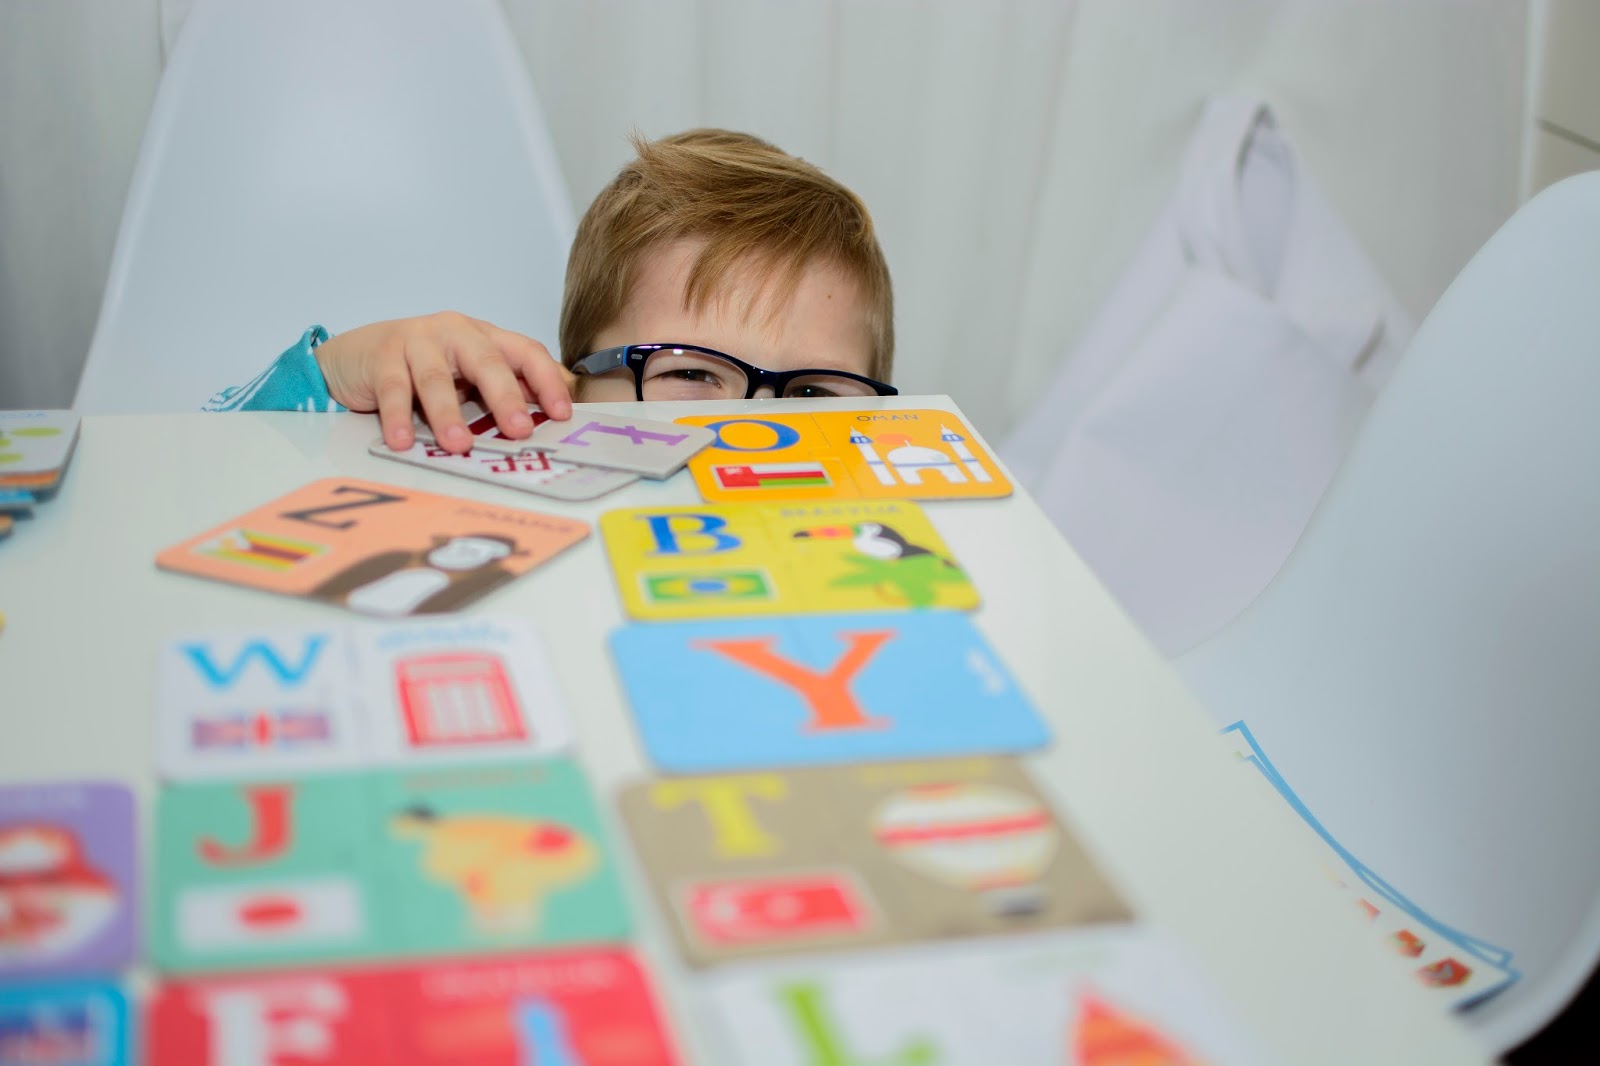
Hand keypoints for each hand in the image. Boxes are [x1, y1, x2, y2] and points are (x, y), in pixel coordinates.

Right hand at [314, 312, 574, 452]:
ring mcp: (417, 341)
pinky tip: (403, 441)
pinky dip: (398, 418)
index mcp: (484, 336)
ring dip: (448, 415)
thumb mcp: (467, 374)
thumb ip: (503, 388)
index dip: (546, 381)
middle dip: (505, 397)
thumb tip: (549, 417)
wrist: (357, 353)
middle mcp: (455, 332)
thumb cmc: (423, 367)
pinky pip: (393, 389)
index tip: (562, 414)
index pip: (525, 352)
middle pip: (486, 362)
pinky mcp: (382, 356)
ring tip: (458, 445)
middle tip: (518, 430)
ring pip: (436, 379)